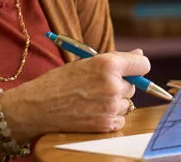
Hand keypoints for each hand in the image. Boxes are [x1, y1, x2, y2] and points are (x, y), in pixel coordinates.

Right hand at [1, 49, 149, 140]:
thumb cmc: (59, 81)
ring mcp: (111, 106)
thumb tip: (139, 56)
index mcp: (107, 64)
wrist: (38, 107)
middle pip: (133, 85)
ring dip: (115, 101)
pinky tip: (92, 111)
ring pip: (127, 103)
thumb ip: (114, 59)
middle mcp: (113, 85)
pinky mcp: (107, 124)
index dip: (138, 66)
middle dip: (121, 85)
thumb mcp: (85, 62)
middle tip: (98, 86)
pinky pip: (121, 119)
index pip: (143, 65)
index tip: (133, 69)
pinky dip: (111, 116)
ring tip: (92, 99)